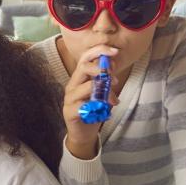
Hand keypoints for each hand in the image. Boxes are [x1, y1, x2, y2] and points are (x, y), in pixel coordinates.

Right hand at [63, 45, 120, 159]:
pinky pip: (83, 106)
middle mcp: (72, 85)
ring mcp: (69, 98)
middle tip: (114, 77)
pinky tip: (103, 112)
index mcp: (79, 77)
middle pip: (83, 67)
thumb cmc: (93, 110)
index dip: (99, 51)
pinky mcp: (70, 112)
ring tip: (113, 100)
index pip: (85, 57)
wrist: (84, 133)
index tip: (115, 51)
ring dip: (104, 91)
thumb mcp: (102, 92)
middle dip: (101, 68)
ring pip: (86, 86)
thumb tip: (113, 64)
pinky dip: (97, 107)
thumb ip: (105, 79)